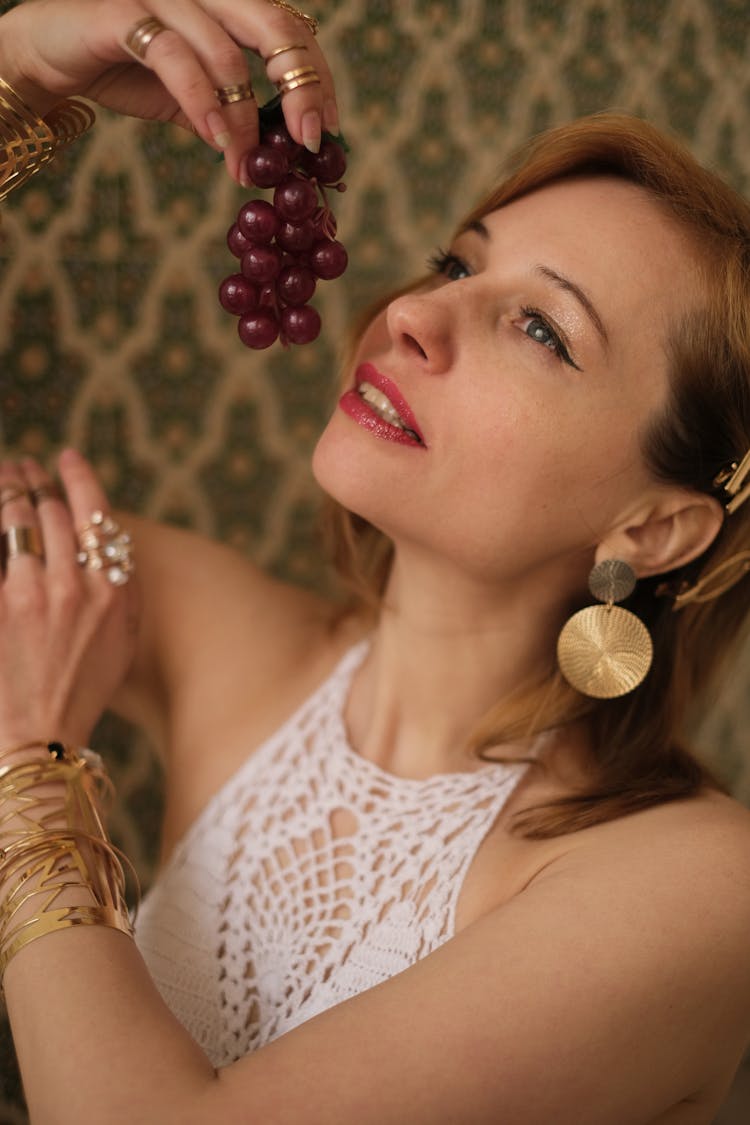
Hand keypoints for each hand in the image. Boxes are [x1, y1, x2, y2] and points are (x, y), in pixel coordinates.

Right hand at [0, 0, 337, 182]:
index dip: (317, 74)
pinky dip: (203, 104)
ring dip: (244, 120)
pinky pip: (175, 58)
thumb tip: (275, 157)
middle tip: (310, 140)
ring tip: (245, 166)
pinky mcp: (123, 13)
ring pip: (226, 53)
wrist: (47, 55)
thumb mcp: (191, 99)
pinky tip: (216, 141)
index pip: (290, 28)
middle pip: (272, 27)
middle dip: (301, 86)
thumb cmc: (123, 69)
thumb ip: (232, 116)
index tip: (328, 127)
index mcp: (225, 5)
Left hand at [0, 450, 137, 748]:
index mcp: (113, 590)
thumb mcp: (122, 639)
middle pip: (53, 511)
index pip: (97, 513)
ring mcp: (34, 594)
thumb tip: (110, 551)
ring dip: (7, 493)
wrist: (43, 734)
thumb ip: (119, 591)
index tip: (64, 457)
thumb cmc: (84, 689)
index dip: (78, 476)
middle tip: (21, 466)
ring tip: (3, 479)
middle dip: (33, 481)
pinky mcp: (2, 606)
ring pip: (17, 522)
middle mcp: (77, 585)